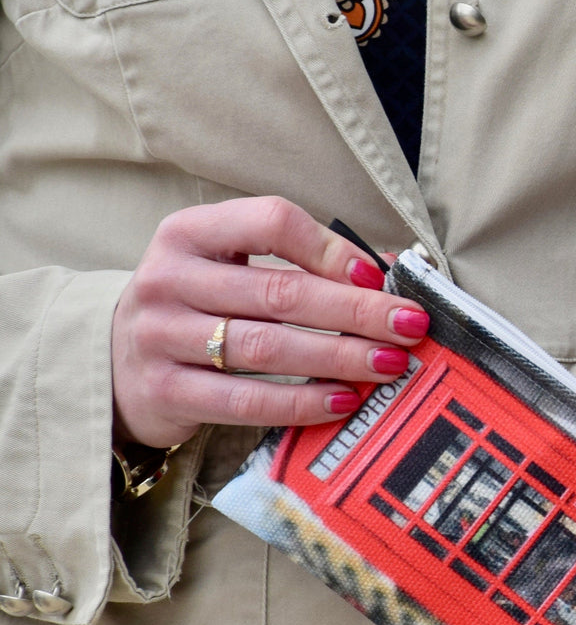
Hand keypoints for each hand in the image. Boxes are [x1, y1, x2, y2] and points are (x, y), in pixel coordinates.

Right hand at [111, 197, 428, 449]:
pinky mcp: (166, 391)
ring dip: (339, 356)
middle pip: (280, 292)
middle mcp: (169, 279)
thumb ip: (297, 262)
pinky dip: (302, 401)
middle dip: (356, 311)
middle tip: (409, 326)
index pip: (270, 222)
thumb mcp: (228, 265)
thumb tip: (387, 273)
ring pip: (267, 346)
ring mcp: (161, 337)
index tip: (376, 276)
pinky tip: (344, 399)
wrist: (117, 361)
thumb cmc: (196, 305)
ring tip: (389, 364)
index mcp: (189, 233)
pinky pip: (246, 399)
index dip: (330, 248)